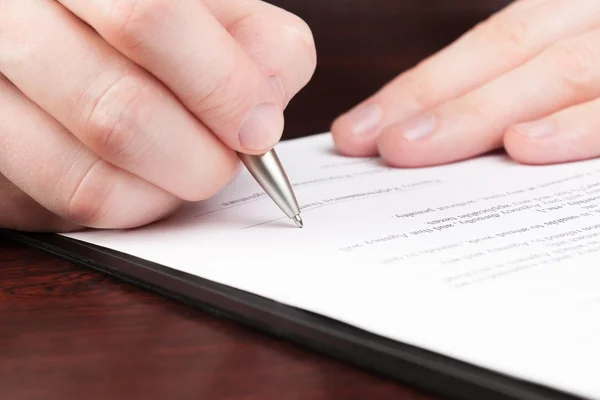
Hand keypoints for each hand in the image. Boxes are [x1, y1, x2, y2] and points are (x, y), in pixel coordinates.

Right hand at [0, 0, 315, 231]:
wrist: (71, 30)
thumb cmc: (147, 19)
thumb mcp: (210, 6)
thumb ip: (254, 41)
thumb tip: (261, 114)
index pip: (149, 19)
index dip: (220, 87)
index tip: (257, 129)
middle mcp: (14, 22)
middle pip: (116, 112)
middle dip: (199, 159)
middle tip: (225, 160)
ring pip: (88, 179)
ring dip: (166, 191)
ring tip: (186, 165)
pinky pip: (65, 210)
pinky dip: (128, 207)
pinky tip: (144, 177)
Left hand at [332, 0, 599, 167]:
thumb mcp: (573, 68)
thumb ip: (523, 89)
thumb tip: (431, 139)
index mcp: (575, 19)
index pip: (490, 46)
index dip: (420, 87)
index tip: (359, 128)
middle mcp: (596, 25)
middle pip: (509, 51)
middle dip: (432, 100)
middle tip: (371, 144)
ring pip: (558, 71)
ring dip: (478, 111)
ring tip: (411, 147)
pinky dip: (577, 127)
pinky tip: (524, 144)